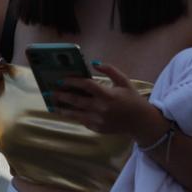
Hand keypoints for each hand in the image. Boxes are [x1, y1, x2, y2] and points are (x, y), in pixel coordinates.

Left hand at [49, 63, 164, 143]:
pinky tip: (66, 111)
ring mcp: (98, 120)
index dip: (73, 81)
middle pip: (77, 100)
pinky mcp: (97, 128)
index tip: (61, 79)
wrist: (141, 122)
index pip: (86, 85)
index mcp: (108, 95)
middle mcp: (101, 108)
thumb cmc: (132, 99)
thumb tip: (94, 63)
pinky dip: (74, 115)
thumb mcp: (124, 81)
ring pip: (75, 114)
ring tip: (53, 104)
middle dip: (62, 95)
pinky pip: (82, 120)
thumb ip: (110, 70)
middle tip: (50, 91)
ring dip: (63, 109)